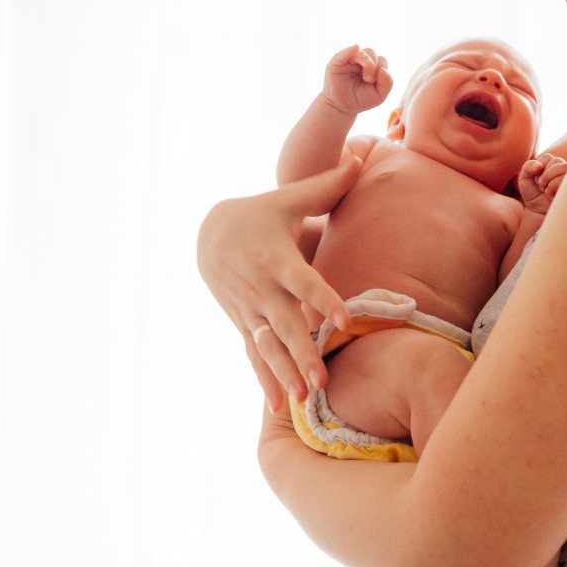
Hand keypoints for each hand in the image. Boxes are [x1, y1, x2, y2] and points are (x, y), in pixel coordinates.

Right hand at [198, 155, 361, 411]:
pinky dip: (265, 381)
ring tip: (303, 400)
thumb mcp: (287, 198)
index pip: (303, 282)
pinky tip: (280, 408)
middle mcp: (262, 290)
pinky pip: (254, 357)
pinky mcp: (243, 325)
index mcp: (276, 258)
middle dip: (301, 353)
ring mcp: (250, 311)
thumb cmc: (260, 214)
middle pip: (284, 325)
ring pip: (267, 347)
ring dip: (284, 374)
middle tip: (322, 380)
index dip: (322, 300)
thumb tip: (358, 158)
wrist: (209, 234)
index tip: (344, 319)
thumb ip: (325, 185)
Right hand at [321, 45, 392, 114]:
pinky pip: (344, 53)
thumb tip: (384, 70)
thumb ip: (387, 83)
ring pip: (360, 52)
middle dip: (373, 66)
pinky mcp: (337, 62)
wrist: (342, 107)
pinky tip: (355, 48)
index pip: (381, 60)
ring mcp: (349, 60)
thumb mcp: (379, 95)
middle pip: (372, 53)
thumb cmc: (361, 99)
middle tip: (368, 80)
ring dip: (365, 61)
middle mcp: (361, 61)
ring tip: (365, 77)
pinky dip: (350, 50)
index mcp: (373, 67)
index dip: (381, 69)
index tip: (374, 82)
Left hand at [518, 153, 566, 214]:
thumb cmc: (533, 195)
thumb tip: (539, 165)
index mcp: (551, 166)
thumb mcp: (524, 178)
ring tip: (544, 189)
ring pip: (565, 166)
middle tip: (540, 185)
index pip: (547, 157)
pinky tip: (549, 193)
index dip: (539, 166)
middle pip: (557, 160)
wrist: (537, 213)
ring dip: (550, 177)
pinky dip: (554, 184)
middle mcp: (562, 171)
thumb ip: (528, 166)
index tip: (535, 179)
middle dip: (545, 173)